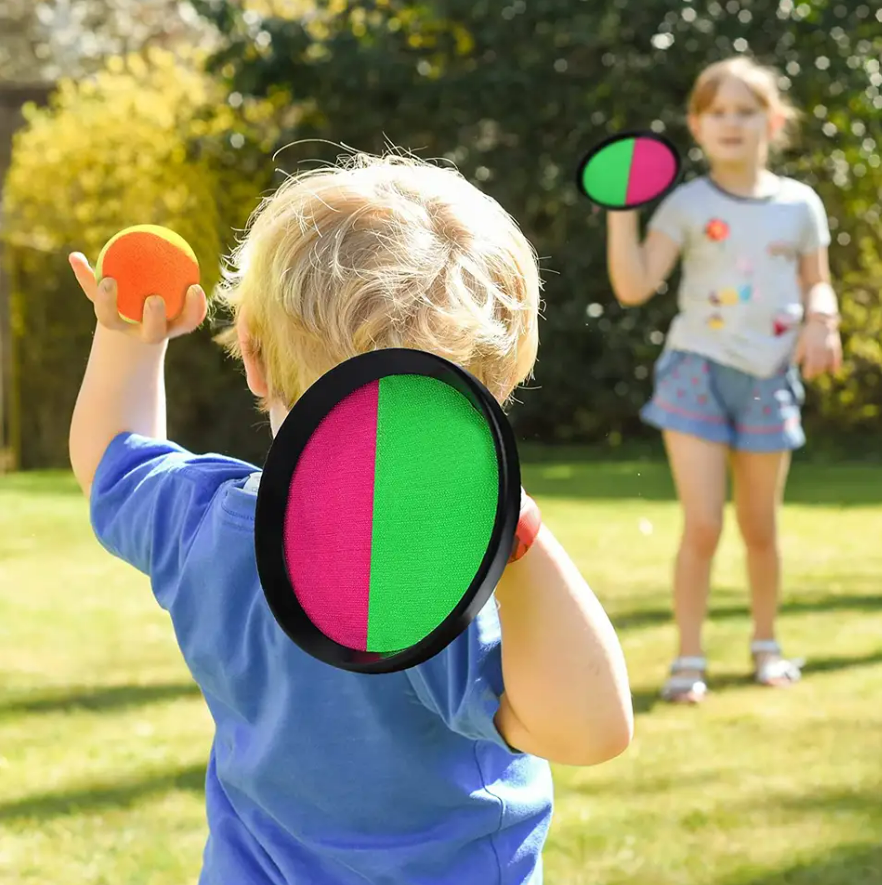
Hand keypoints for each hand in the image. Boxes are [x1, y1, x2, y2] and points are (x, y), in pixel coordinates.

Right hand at [69, 252, 206, 345]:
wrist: (139, 319)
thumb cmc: (117, 299)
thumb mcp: (100, 289)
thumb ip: (89, 277)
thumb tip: (74, 257)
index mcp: (121, 325)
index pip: (109, 318)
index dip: (107, 302)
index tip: (108, 281)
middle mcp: (146, 334)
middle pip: (152, 333)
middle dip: (153, 318)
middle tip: (154, 298)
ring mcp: (169, 332)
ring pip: (182, 327)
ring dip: (190, 311)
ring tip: (193, 288)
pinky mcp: (185, 327)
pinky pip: (196, 315)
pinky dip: (199, 303)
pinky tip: (198, 283)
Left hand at [794, 315, 841, 380]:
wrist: (822, 322)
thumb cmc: (808, 333)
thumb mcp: (800, 343)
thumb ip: (797, 355)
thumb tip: (793, 365)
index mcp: (810, 352)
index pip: (809, 369)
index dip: (807, 374)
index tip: (806, 376)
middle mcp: (820, 353)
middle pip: (818, 369)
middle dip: (815, 373)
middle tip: (812, 373)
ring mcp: (829, 351)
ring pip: (828, 367)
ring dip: (823, 370)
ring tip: (820, 370)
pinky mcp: (837, 349)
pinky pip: (838, 361)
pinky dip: (835, 367)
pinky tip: (833, 371)